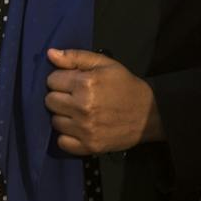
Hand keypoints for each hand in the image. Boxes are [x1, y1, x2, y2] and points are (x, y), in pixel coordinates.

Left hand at [44, 47, 163, 154]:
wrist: (151, 114)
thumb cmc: (125, 86)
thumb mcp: (105, 64)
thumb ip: (75, 57)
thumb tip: (50, 54)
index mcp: (85, 84)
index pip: (51, 80)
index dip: (61, 80)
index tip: (73, 83)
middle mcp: (82, 107)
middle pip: (49, 101)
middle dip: (60, 97)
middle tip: (75, 98)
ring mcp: (85, 129)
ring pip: (54, 121)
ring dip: (63, 116)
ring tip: (79, 113)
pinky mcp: (89, 146)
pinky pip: (62, 142)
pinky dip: (67, 136)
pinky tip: (78, 129)